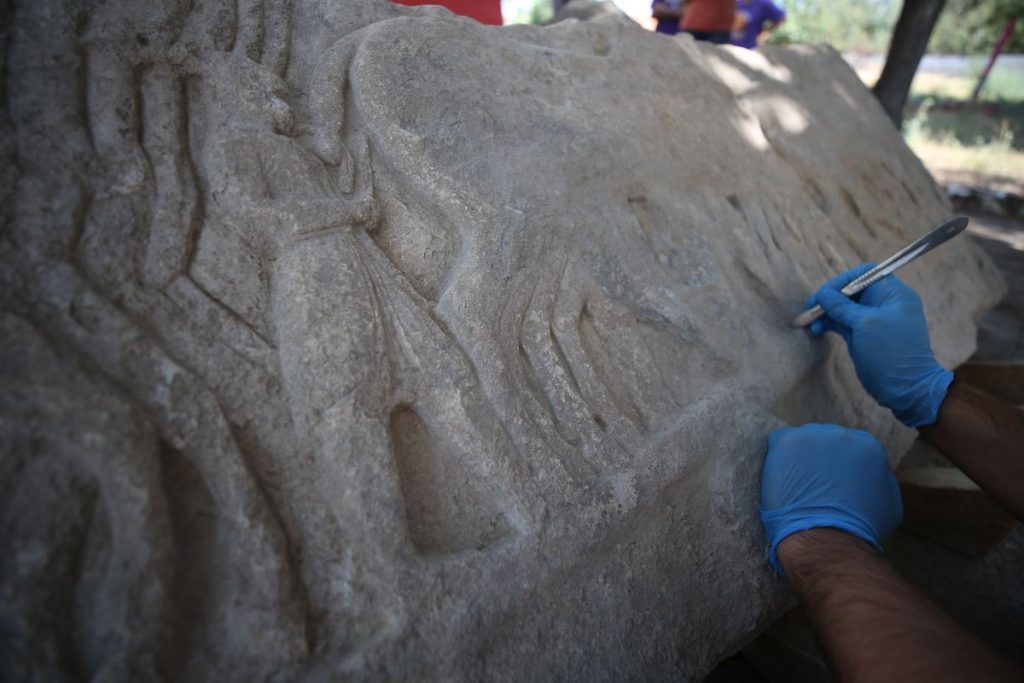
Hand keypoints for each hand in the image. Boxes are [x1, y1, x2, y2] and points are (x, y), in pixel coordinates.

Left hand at [761, 424, 901, 572]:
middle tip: (811, 484)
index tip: (831, 482)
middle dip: (818, 458)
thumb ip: (882, 479)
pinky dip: (777, 458)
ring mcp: (813, 435)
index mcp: (869, 445)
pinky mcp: (787, 442)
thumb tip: (875, 472)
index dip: (838, 466)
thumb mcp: (889, 504)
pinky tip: (780, 478)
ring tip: (794, 485)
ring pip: (802, 440)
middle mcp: (842, 434)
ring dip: (798, 457)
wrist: (828, 537)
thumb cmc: (860, 528)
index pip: (850, 447)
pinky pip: (778, 442)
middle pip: (825, 439)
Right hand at [808, 263, 953, 427]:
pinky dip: (829, 324)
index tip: (825, 294)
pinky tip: (816, 329)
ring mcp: (873, 321)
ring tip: (809, 323)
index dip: (843, 280)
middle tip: (810, 309)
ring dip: (826, 313)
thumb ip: (842, 307)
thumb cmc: (891, 352)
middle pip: (851, 291)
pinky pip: (843, 323)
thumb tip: (821, 294)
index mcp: (893, 294)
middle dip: (829, 298)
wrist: (905, 389)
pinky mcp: (863, 336)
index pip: (864, 274)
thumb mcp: (865, 325)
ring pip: (844, 308)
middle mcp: (883, 304)